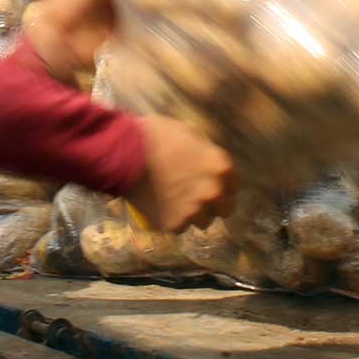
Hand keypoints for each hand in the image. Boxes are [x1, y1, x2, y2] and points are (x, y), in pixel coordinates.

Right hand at [125, 115, 238, 231]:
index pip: (234, 185)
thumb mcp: (187, 132)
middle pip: (225, 209)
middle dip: (213, 204)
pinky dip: (171, 220)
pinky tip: (160, 208)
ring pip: (202, 222)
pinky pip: (178, 227)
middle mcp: (213, 193)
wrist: (123, 154)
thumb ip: (203, 150)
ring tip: (175, 203)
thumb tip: (205, 157)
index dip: (222, 184)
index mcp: (221, 168)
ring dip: (193, 214)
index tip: (209, 182)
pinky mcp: (174, 224)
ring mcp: (194, 211)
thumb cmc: (155, 135)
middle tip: (196, 196)